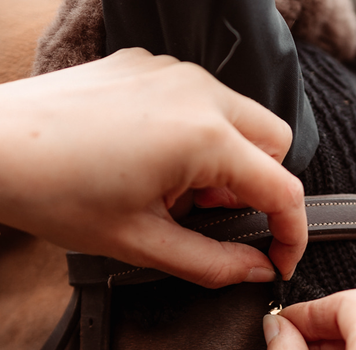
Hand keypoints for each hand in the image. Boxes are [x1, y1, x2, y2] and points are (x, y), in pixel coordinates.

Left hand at [0, 48, 305, 285]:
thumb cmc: (55, 192)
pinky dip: (202, 136)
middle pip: (275, 144)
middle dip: (263, 188)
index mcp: (204, 137)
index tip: (279, 260)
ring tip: (180, 190)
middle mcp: (199, 92)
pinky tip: (159, 159)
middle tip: (218, 218)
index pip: (283, 189)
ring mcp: (174, 72)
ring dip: (231, 162)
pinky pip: (205, 101)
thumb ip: (215, 264)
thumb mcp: (144, 244)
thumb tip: (258, 269)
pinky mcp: (150, 66)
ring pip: (242, 119)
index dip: (292, 234)